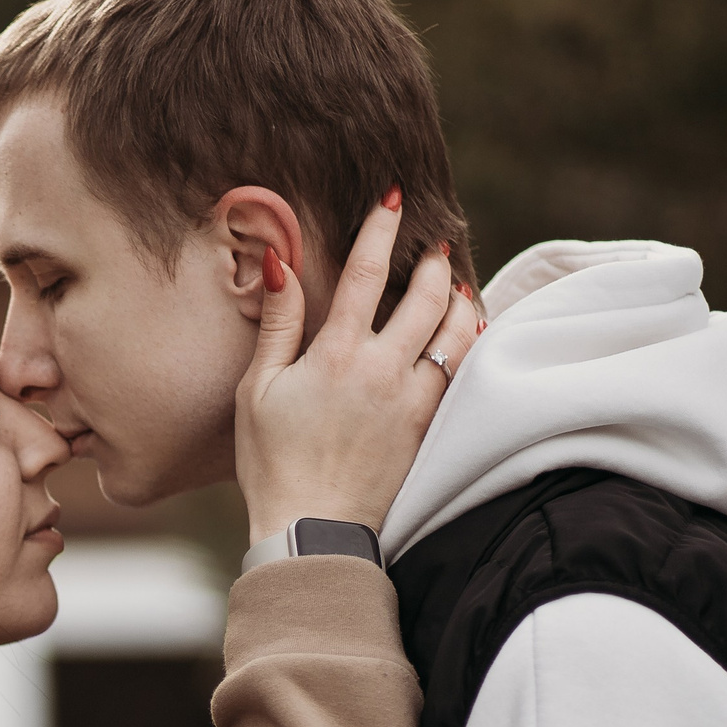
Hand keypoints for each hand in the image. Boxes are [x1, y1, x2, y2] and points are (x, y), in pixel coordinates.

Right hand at [233, 196, 481, 544]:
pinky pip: (461, 373)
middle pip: (424, 297)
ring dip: (458, 300)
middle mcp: (382, 369)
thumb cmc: (272, 462)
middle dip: (432, 263)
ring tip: (457, 285)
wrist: (313, 529)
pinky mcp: (427, 428)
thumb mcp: (257, 390)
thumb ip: (278, 324)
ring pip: (454, 333)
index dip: (380, 229)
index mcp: (336, 354)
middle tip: (435, 245)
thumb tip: (281, 265)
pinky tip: (470, 333)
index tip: (393, 198)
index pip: (364, 273)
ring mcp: (412, 400)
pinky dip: (469, 344)